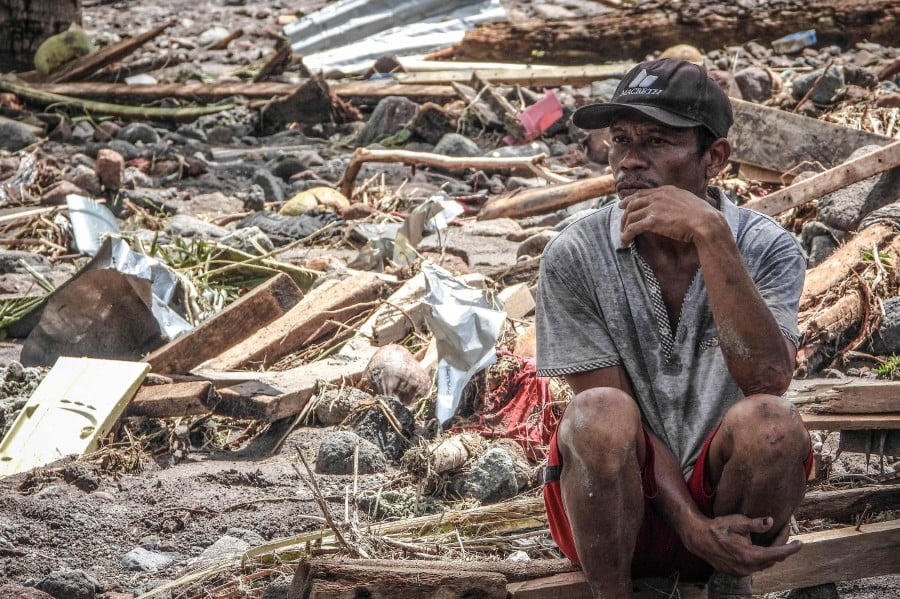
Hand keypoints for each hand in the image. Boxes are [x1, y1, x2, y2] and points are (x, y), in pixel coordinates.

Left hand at [618, 185, 719, 246]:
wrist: (705, 221)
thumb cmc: (701, 215)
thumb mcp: (687, 201)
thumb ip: (676, 201)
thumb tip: (672, 207)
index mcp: (666, 190)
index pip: (642, 194)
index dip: (629, 200)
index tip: (622, 205)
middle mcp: (657, 196)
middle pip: (632, 204)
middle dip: (624, 215)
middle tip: (621, 225)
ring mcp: (654, 207)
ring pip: (630, 217)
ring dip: (624, 228)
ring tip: (623, 237)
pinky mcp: (652, 220)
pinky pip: (632, 228)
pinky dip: (626, 236)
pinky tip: (625, 242)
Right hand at [682, 514, 801, 576]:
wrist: (698, 538)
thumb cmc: (717, 528)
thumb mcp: (737, 522)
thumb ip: (756, 524)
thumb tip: (771, 522)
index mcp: (750, 556)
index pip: (778, 554)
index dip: (791, 548)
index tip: (800, 544)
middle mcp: (747, 568)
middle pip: (772, 559)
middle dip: (781, 547)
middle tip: (785, 532)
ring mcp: (741, 572)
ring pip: (764, 564)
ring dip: (771, 553)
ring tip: (775, 540)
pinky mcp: (735, 572)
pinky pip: (754, 566)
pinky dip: (761, 558)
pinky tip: (761, 548)